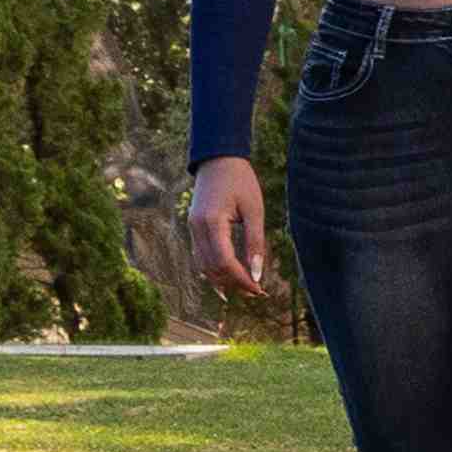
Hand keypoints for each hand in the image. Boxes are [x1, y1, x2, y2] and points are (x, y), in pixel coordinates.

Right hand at [189, 156, 267, 299]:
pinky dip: (213, 270)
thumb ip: (255, 242)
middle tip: (257, 292)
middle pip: (213, 268)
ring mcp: (192, 228)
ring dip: (223, 281)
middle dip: (235, 283)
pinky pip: (200, 256)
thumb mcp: (254, 210)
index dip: (241, 279)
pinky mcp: (194, 227)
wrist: (218, 158)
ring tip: (246, 288)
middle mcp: (197, 228)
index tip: (259, 288)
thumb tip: (258, 274)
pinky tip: (227, 280)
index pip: (224, 261)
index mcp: (212, 221)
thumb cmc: (240, 181)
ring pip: (204, 266)